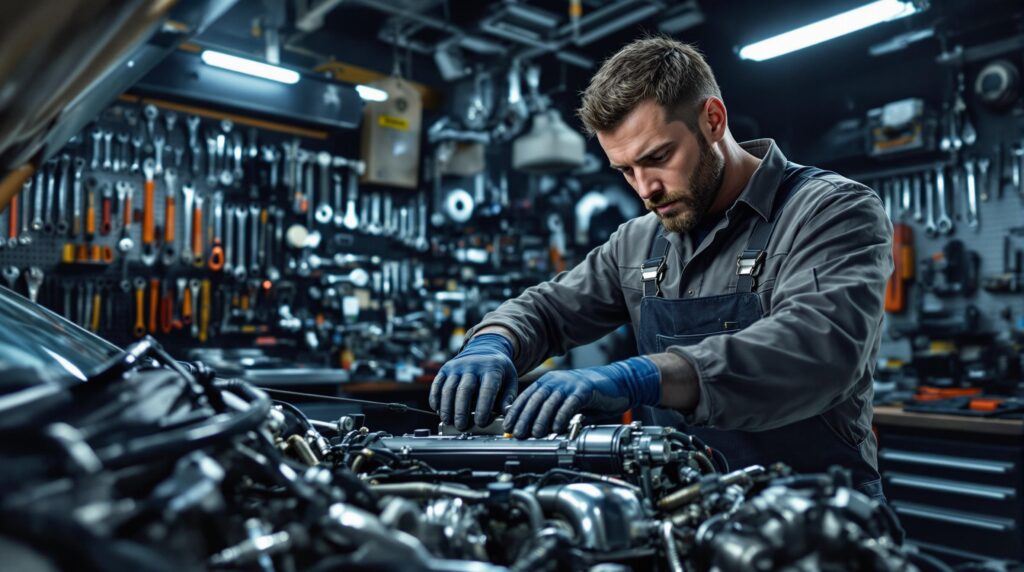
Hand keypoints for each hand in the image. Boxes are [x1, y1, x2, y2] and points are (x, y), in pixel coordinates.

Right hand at [429, 333, 517, 430]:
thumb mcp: (509, 380)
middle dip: (461, 410)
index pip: (486, 390)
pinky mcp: (446, 368)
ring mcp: (457, 366)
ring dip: (447, 407)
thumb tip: (506, 415)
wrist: (485, 348)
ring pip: (448, 387)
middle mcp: (473, 365)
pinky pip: (437, 384)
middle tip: (461, 427)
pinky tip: (437, 409)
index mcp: (491, 368)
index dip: (483, 408)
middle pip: (464, 389)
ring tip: (448, 421)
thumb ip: (508, 399)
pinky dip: (435, 397)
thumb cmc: (498, 371)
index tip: (481, 423)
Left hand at [502, 356, 660, 438]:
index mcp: (548, 383)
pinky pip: (569, 404)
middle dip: (524, 418)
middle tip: (518, 433)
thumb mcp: (566, 403)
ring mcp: (570, 384)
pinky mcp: (584, 389)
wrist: (617, 384)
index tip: (508, 426)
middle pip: (534, 400)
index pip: (526, 397)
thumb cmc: (591, 396)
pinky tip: (558, 428)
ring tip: (535, 433)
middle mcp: (556, 381)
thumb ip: (551, 413)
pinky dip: (562, 417)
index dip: (515, 412)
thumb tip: (534, 431)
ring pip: (550, 402)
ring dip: (541, 419)